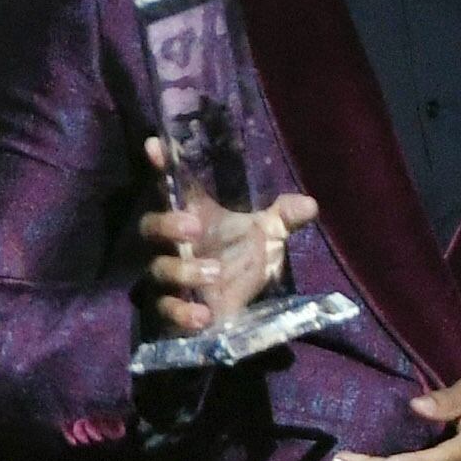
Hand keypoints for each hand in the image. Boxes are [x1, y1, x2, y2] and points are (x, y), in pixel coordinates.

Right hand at [136, 136, 316, 332]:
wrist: (243, 304)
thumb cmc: (243, 257)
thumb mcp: (267, 234)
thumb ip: (284, 217)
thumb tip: (309, 205)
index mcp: (194, 215)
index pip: (173, 185)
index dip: (161, 165)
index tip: (155, 144)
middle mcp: (175, 245)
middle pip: (151, 226)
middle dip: (167, 224)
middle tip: (194, 226)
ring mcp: (171, 277)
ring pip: (158, 270)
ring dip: (184, 271)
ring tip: (215, 272)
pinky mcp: (174, 310)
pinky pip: (164, 310)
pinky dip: (181, 313)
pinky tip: (203, 316)